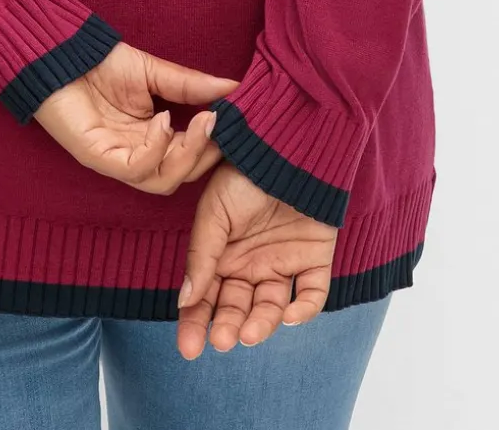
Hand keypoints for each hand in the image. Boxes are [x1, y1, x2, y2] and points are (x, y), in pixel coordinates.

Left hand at [33, 42, 238, 194]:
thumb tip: (232, 87)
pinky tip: (163, 121)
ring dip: (187, 154)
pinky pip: (136, 169)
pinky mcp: (98, 157)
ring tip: (200, 122)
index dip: (213, 144)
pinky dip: (156, 148)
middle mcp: (135, 154)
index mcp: (150, 137)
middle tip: (220, 123)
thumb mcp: (154, 71)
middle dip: (206, 153)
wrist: (62, 53)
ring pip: (162, 180)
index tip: (236, 120)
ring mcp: (116, 159)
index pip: (189, 156)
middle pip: (180, 175)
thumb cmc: (101, 63)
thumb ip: (190, 85)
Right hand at [176, 161, 337, 357]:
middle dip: (228, 327)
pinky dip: (304, 309)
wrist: (287, 149)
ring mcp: (283, 263)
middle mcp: (250, 264)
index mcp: (221, 254)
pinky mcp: (314, 260)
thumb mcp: (212, 213)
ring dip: (261, 324)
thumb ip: (200, 257)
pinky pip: (311, 294)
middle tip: (223, 340)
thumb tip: (184, 300)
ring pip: (271, 307)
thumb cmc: (243, 175)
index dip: (195, 323)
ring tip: (250, 333)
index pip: (204, 298)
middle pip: (237, 308)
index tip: (188, 348)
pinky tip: (291, 315)